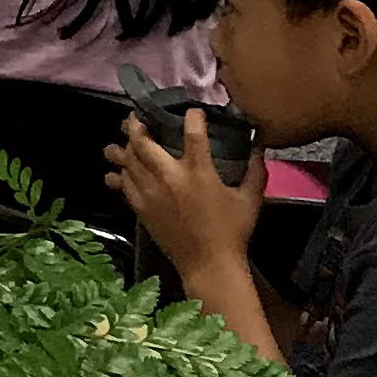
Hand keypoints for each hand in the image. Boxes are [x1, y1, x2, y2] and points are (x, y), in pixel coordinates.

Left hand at [109, 109, 261, 276]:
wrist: (209, 264)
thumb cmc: (233, 231)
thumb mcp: (251, 199)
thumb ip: (255, 170)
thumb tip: (258, 146)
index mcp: (199, 172)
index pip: (192, 133)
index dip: (191, 117)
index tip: (192, 112)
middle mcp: (170, 177)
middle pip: (142, 141)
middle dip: (136, 125)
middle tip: (137, 118)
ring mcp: (150, 192)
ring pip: (126, 160)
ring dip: (123, 146)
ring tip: (124, 140)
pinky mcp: (139, 208)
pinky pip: (122, 183)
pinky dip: (118, 174)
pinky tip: (119, 170)